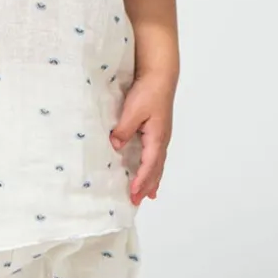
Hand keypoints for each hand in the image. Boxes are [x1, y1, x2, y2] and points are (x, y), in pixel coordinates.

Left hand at [109, 73, 174, 204]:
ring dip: (151, 180)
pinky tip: (150, 171)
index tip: (133, 193)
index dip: (141, 180)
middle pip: (155, 169)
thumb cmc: (148, 91)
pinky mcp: (157, 131)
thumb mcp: (133, 110)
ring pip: (157, 164)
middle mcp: (161, 140)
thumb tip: (116, 146)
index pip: (149, 164)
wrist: (160, 76)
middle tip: (136, 201)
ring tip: (148, 195)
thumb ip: (125, 129)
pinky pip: (155, 156)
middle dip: (146, 186)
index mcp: (157, 137)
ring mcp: (161, 136)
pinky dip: (152, 168)